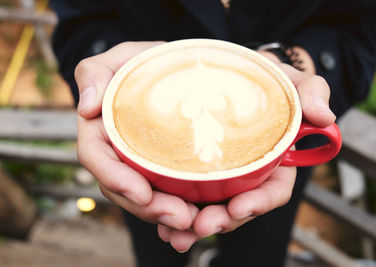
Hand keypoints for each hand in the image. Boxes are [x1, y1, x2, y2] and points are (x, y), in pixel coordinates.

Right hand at [75, 42, 198, 236]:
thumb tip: (85, 108)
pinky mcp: (164, 170)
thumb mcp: (123, 57)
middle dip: (149, 209)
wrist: (176, 69)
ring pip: (146, 199)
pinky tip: (199, 219)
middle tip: (181, 218)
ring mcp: (141, 165)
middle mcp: (118, 153)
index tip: (142, 194)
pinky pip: (168, 195)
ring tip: (193, 222)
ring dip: (166, 216)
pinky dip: (179, 211)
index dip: (115, 179)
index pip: (97, 158)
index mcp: (101, 129)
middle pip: (124, 189)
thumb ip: (96, 73)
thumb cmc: (146, 62)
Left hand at [158, 50, 335, 251]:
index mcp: (275, 162)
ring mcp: (222, 175)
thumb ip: (312, 92)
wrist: (238, 76)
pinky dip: (172, 207)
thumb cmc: (268, 82)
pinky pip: (186, 193)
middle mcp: (248, 175)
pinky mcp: (197, 170)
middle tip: (199, 227)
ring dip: (190, 224)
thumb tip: (324, 116)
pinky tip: (155, 214)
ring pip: (209, 207)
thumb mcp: (291, 81)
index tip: (239, 208)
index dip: (259, 203)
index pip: (273, 191)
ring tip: (171, 232)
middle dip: (220, 221)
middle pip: (237, 207)